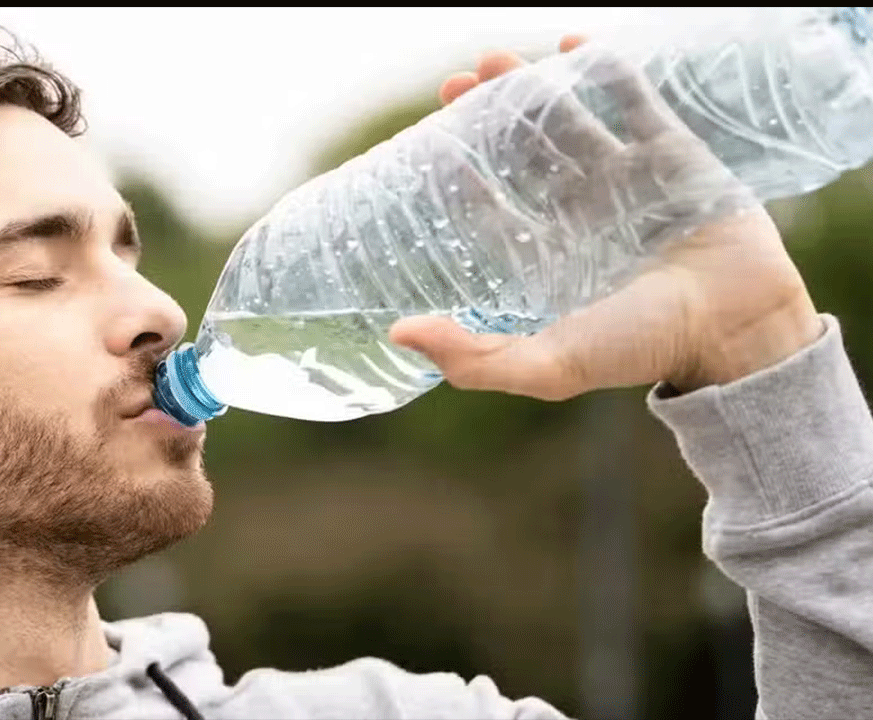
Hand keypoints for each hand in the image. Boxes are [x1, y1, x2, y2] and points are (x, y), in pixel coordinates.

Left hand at [389, 36, 823, 397]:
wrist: (737, 328)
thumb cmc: (641, 350)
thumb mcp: (549, 366)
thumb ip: (473, 358)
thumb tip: (398, 334)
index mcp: (548, 257)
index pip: (490, 207)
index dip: (458, 175)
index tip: (428, 141)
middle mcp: (581, 215)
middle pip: (522, 154)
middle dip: (487, 117)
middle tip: (455, 83)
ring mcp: (626, 181)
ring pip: (568, 122)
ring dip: (533, 88)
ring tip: (495, 59)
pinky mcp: (672, 154)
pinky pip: (633, 102)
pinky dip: (604, 71)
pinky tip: (573, 43)